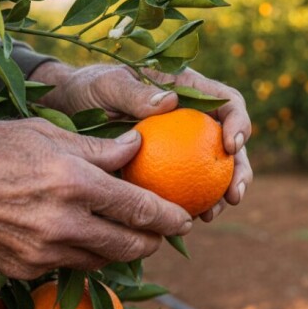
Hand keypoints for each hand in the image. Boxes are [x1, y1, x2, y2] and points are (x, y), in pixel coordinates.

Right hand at [0, 119, 192, 278]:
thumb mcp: (46, 133)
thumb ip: (98, 148)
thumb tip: (137, 147)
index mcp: (73, 183)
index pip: (139, 208)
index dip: (170, 217)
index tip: (186, 217)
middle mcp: (63, 223)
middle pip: (130, 244)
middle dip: (156, 241)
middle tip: (167, 231)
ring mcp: (43, 252)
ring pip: (104, 260)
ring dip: (124, 250)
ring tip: (132, 235)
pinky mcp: (26, 270)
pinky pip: (71, 266)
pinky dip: (88, 255)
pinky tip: (89, 238)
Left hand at [31, 62, 252, 221]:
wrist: (68, 110)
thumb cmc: (89, 89)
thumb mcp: (108, 85)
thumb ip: (134, 92)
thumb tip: (171, 102)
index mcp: (190, 91)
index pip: (227, 103)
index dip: (239, 122)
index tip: (231, 145)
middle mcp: (193, 119)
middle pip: (231, 144)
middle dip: (240, 171)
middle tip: (234, 195)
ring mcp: (183, 147)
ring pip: (214, 172)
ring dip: (219, 195)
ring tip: (210, 215)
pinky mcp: (167, 170)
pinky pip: (186, 190)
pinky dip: (190, 206)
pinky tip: (185, 222)